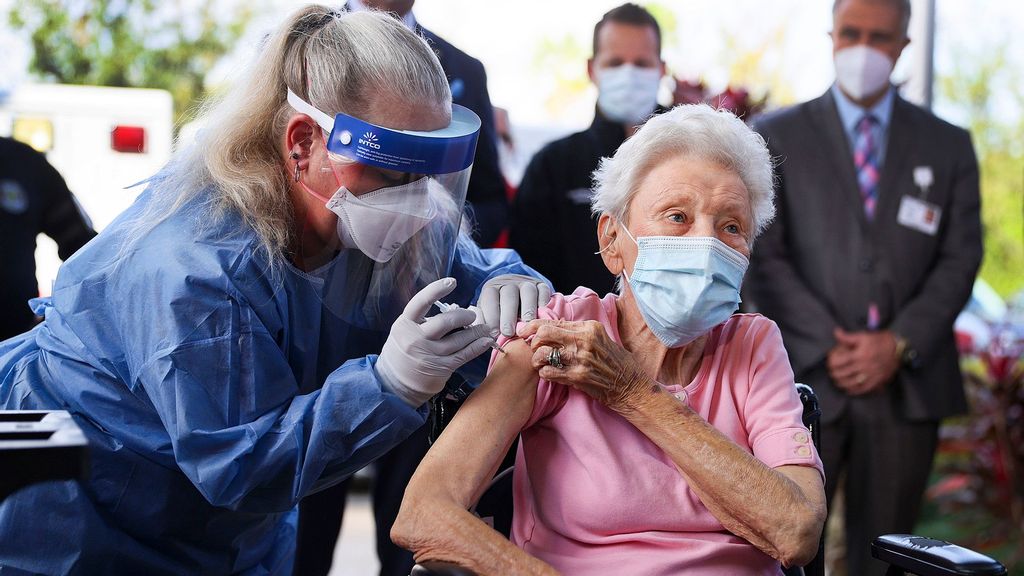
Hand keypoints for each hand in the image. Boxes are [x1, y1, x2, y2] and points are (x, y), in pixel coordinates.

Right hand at [377, 277, 498, 406]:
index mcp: (405, 324)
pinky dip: (476, 347)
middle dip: (462, 316)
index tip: (452, 282)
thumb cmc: (403, 350)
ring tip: (485, 328)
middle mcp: (416, 338)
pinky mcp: (440, 368)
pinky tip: (485, 341)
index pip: (421, 302)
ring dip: (475, 332)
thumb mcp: (405, 331)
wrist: (394, 382)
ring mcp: (428, 354)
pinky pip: (463, 355)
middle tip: (472, 315)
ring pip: (458, 340)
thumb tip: (454, 309)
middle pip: (444, 322)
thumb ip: (424, 320)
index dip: (437, 289)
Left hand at [478, 274, 551, 336]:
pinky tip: (542, 316)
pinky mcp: (541, 285)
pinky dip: (544, 303)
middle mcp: (509, 283)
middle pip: (509, 296)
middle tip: (508, 333)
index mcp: (492, 288)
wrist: (517, 293)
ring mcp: (527, 283)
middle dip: (508, 315)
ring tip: (527, 324)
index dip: (491, 316)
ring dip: (528, 309)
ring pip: (528, 292)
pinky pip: (544, 292)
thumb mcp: (487, 312)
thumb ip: (483, 321)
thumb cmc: (499, 310)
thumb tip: (480, 333)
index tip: (493, 333)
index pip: (490, 299)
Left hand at [517, 319, 650, 412]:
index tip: (523, 331)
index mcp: (589, 327)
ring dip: (537, 359)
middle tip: (534, 349)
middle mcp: (584, 340)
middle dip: (533, 342)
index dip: (532, 326)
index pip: (552, 321)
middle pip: (544, 334)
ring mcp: (580, 359)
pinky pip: (548, 372)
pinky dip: (544, 373)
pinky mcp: (577, 377)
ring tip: (540, 363)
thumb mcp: (600, 338)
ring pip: (543, 353)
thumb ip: (577, 332)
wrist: (630, 386)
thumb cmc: (615, 362)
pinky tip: (549, 374)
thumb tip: (552, 327)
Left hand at [827, 328, 898, 395]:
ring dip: (840, 382)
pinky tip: (847, 388)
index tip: (830, 360)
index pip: (837, 362)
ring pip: (849, 384)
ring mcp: (870, 376)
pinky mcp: (876, 382)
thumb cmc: (880, 341)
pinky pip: (861, 390)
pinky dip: (851, 390)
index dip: (830, 362)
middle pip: (841, 374)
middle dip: (833, 372)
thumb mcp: (863, 336)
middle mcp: (863, 367)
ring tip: (837, 379)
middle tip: (832, 370)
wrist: (899, 349)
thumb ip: (847, 337)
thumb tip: (836, 332)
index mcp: (859, 355)